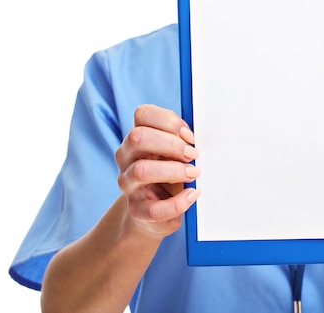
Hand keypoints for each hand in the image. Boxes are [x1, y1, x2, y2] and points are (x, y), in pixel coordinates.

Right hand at [115, 104, 199, 236]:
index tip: (189, 134)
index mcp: (137, 137)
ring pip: (141, 171)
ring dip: (173, 171)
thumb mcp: (174, 152)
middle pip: (138, 137)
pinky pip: (154, 209)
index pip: (142, 115)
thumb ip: (182, 140)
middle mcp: (127, 157)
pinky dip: (177, 203)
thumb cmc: (170, 173)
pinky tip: (192, 195)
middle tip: (193, 154)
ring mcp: (128, 183)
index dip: (168, 121)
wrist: (157, 210)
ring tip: (193, 173)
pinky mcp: (137, 210)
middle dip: (171, 144)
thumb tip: (196, 138)